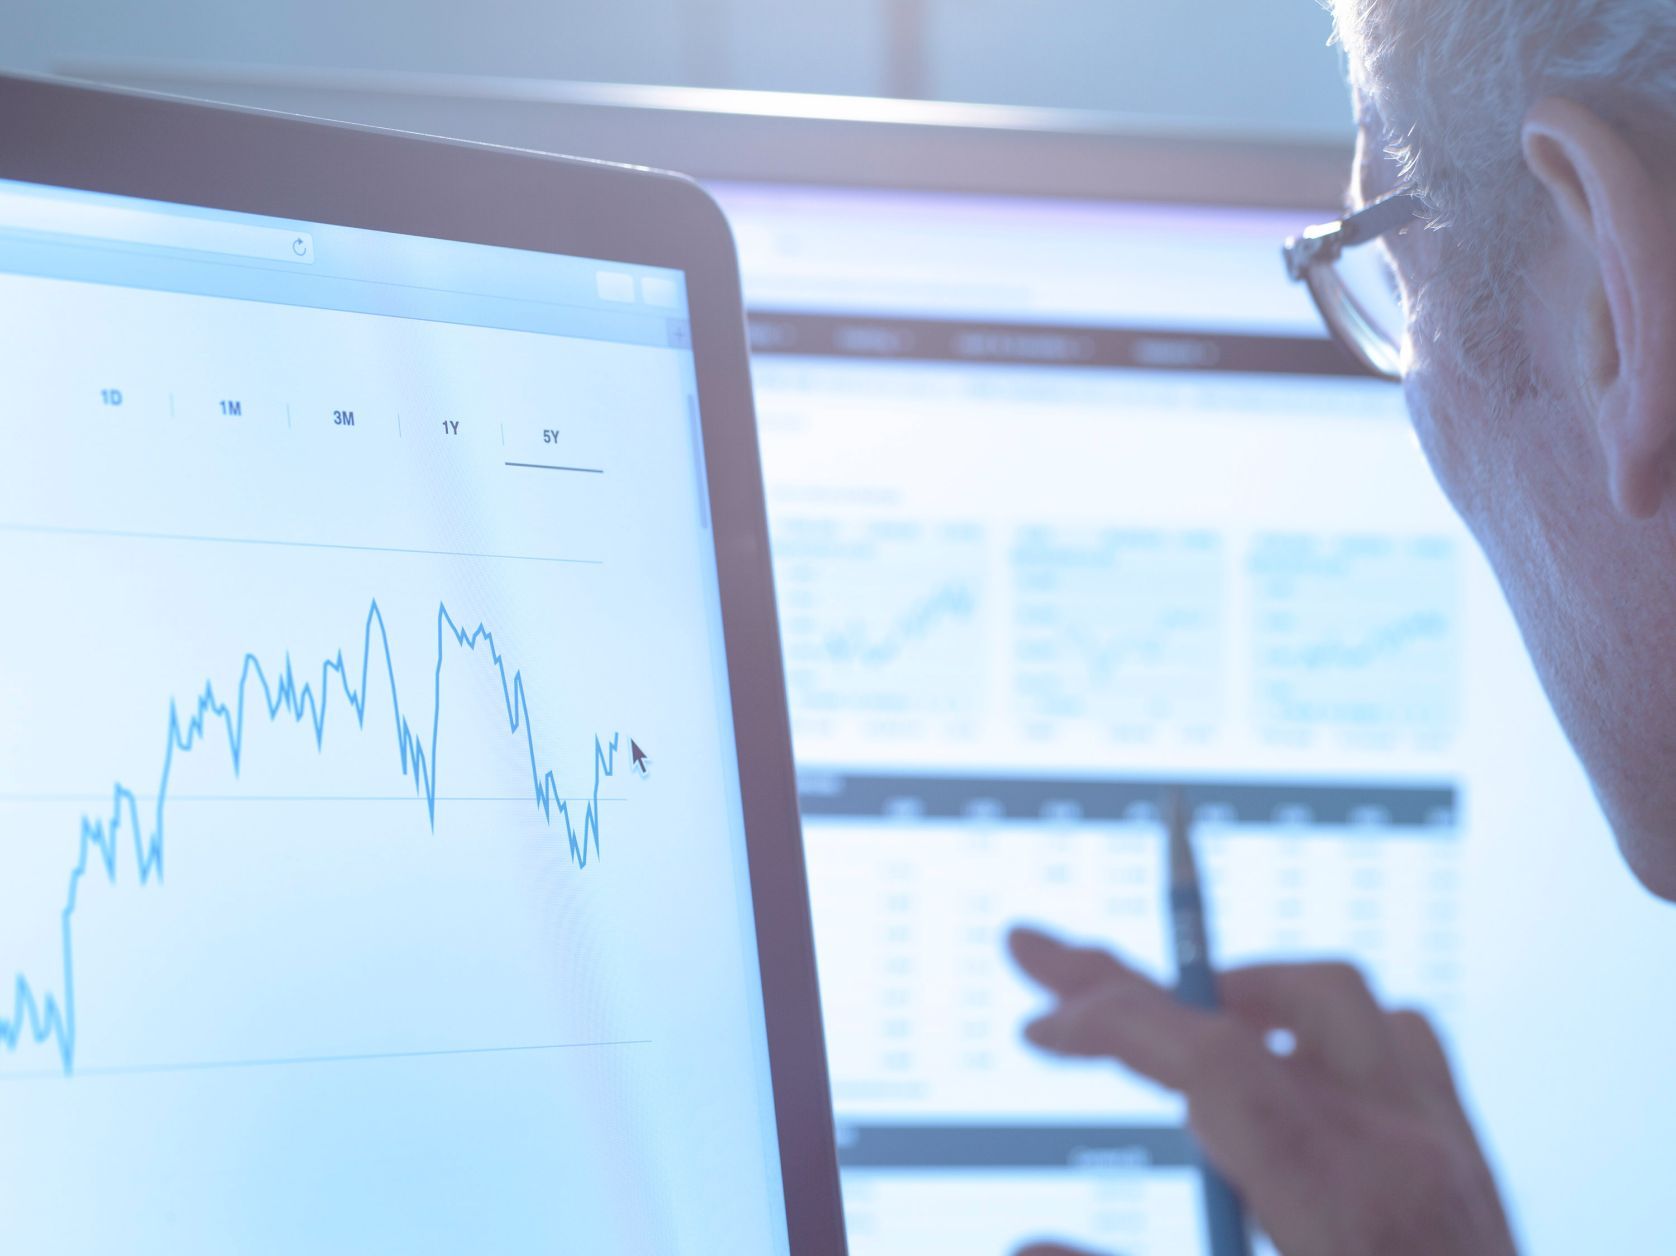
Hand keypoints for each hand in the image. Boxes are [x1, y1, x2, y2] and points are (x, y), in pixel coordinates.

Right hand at [1008, 926, 1516, 1255]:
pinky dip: (1324, 1029)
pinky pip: (1403, 1043)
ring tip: (1163, 1017)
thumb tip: (1022, 1244)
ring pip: (1340, 1004)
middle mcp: (1401, 1155)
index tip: (1039, 1025)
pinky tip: (1279, 1060)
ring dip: (1240, 994)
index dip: (1116, 1024)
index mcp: (1343, 1205)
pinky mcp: (1465, 1160)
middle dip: (1129, 983)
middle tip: (1040, 952)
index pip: (1214, 1061)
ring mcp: (1443, 1148)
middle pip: (1248, 1012)